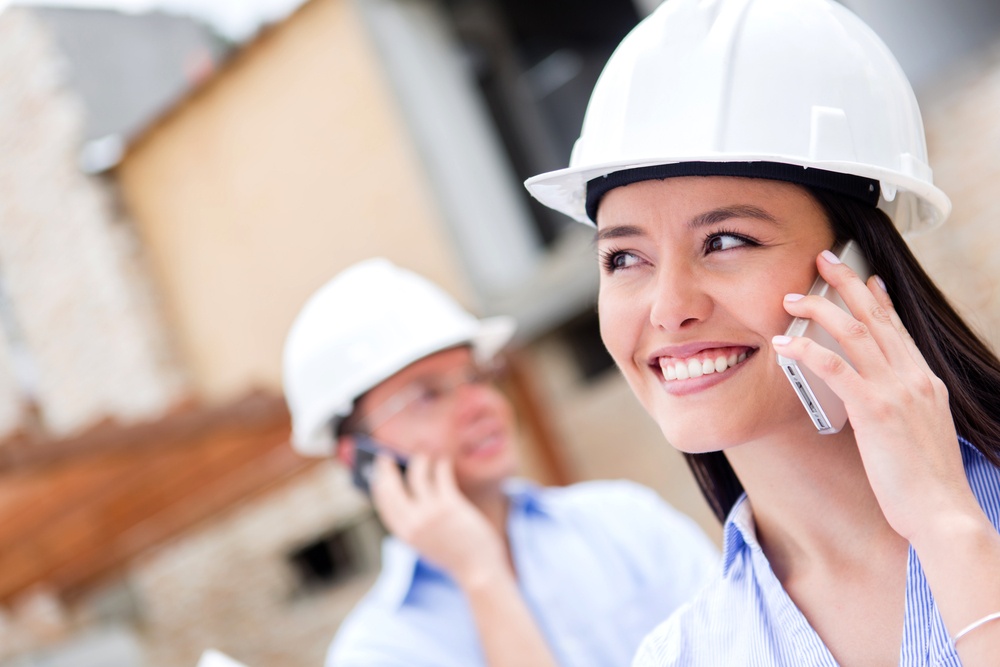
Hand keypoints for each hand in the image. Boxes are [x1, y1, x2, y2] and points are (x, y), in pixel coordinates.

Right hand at [370, 453, 509, 587]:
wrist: (478, 569)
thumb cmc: (454, 554)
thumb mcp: (425, 542)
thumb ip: (414, 522)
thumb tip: (407, 488)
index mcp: (405, 534)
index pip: (383, 503)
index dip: (378, 484)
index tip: (377, 473)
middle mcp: (413, 523)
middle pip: (392, 487)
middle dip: (385, 468)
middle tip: (385, 455)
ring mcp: (430, 513)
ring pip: (417, 475)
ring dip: (418, 460)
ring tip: (422, 455)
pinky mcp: (449, 505)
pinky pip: (440, 475)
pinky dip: (440, 464)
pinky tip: (443, 460)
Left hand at [772, 250, 978, 543]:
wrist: (943, 512)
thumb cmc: (926, 484)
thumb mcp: (919, 434)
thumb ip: (900, 409)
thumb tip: (875, 403)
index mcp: (925, 382)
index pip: (897, 329)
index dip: (878, 300)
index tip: (865, 278)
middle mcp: (914, 378)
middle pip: (876, 317)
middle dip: (846, 284)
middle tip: (823, 260)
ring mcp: (896, 391)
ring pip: (854, 333)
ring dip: (819, 309)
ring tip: (792, 297)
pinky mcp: (875, 410)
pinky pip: (835, 368)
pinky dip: (807, 351)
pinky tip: (785, 344)